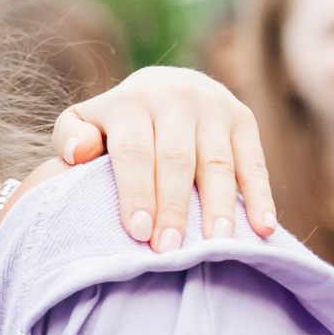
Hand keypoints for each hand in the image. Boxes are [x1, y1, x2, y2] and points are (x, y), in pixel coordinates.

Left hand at [50, 65, 276, 249]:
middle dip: (174, 207)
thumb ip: (70, 136)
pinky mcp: (244, 120)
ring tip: (217, 244)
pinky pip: (254, 163)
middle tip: (170, 249)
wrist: (169, 85)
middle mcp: (176, 98)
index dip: (137, 191)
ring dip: (218, 206)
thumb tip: (79, 153)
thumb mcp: (85, 120)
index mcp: (132, 102)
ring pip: (217, 163)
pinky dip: (261, 197)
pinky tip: (263, 228)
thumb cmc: (119, 122)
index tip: (138, 232)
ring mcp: (214, 108)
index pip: (135, 151)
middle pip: (176, 160)